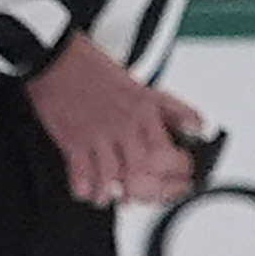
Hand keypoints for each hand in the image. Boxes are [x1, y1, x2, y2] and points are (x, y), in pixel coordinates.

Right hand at [25, 34, 202, 207]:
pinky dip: (86, 190)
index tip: (179, 181)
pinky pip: (82, 177)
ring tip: (110, 195)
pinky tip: (88, 191)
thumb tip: (197, 126)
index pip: (168, 150)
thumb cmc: (95, 71)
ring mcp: (99, 135)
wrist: (57, 60)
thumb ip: (172, 109)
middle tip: (140, 195)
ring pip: (112, 179)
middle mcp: (124, 124)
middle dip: (143, 191)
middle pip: (141, 171)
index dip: (176, 172)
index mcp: (144, 108)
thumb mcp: (143, 86)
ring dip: (111, 194)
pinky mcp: (73, 142)